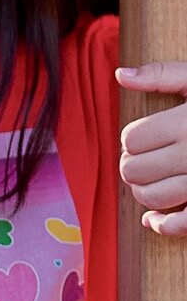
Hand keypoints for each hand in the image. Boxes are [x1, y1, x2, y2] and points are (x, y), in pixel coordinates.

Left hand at [116, 62, 186, 235]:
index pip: (132, 139)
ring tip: (150, 179)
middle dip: (132, 163)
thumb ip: (161, 75)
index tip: (143, 136)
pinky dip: (162, 225)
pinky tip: (153, 219)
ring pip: (151, 198)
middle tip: (144, 157)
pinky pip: (181, 225)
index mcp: (186, 123)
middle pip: (134, 170)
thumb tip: (120, 74)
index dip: (131, 138)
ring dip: (142, 191)